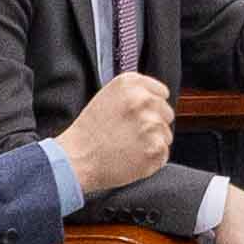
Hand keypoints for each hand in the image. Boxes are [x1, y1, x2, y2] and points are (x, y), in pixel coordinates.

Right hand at [51, 69, 175, 194]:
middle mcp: (144, 100)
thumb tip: (155, 98)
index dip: (151, 106)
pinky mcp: (156, 148)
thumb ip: (132, 94)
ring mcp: (152, 124)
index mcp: (131, 84)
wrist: (76, 159)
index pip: (161, 92)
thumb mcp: (106, 97)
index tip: (141, 116)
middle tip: (130, 133)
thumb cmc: (87, 132)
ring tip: (128, 146)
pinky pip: (163, 154)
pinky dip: (151, 160)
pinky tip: (131, 157)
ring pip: (166, 135)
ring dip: (152, 142)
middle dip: (153, 124)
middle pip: (167, 113)